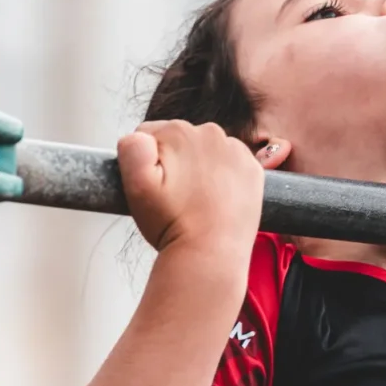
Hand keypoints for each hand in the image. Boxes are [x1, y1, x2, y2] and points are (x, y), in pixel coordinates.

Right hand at [117, 120, 264, 253]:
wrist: (210, 254)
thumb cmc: (171, 224)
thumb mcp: (137, 186)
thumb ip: (131, 148)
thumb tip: (141, 135)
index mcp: (178, 131)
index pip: (151, 136)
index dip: (148, 163)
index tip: (157, 187)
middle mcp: (211, 132)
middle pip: (182, 141)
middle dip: (176, 163)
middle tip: (178, 197)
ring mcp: (237, 151)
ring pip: (208, 153)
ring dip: (202, 169)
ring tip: (198, 202)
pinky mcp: (254, 169)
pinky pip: (233, 165)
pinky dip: (227, 177)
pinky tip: (219, 200)